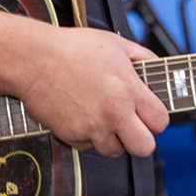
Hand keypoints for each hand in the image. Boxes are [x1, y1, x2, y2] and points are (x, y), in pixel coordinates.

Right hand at [16, 26, 168, 156]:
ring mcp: (91, 128)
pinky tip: (84, 116)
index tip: (150, 113)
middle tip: (133, 125)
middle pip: (144, 148)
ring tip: (105, 118)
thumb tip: (156, 68)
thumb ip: (143, 58)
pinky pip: (88, 146)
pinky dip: (89, 137)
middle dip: (142, 139)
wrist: (34, 60)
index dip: (157, 119)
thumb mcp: (117, 44)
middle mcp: (112, 113)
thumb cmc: (74, 48)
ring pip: (115, 151)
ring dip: (113, 139)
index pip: (160, 122)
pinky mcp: (70, 136)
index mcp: (128, 90)